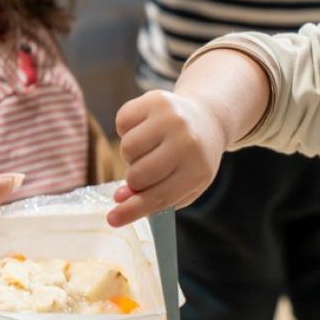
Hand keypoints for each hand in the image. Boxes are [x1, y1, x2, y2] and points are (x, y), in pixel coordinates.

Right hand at [107, 89, 227, 226]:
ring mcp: (171, 117)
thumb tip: (118, 198)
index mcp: (198, 169)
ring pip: (127, 148)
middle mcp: (186, 141)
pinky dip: (127, 130)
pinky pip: (121, 122)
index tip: (112, 220)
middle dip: (135, 179)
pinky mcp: (155, 99)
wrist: (207, 119)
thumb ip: (155, 198)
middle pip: (138, 175)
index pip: (159, 197)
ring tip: (151, 148)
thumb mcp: (185, 184)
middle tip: (148, 170)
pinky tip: (146, 129)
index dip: (133, 210)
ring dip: (133, 154)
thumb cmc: (191, 159)